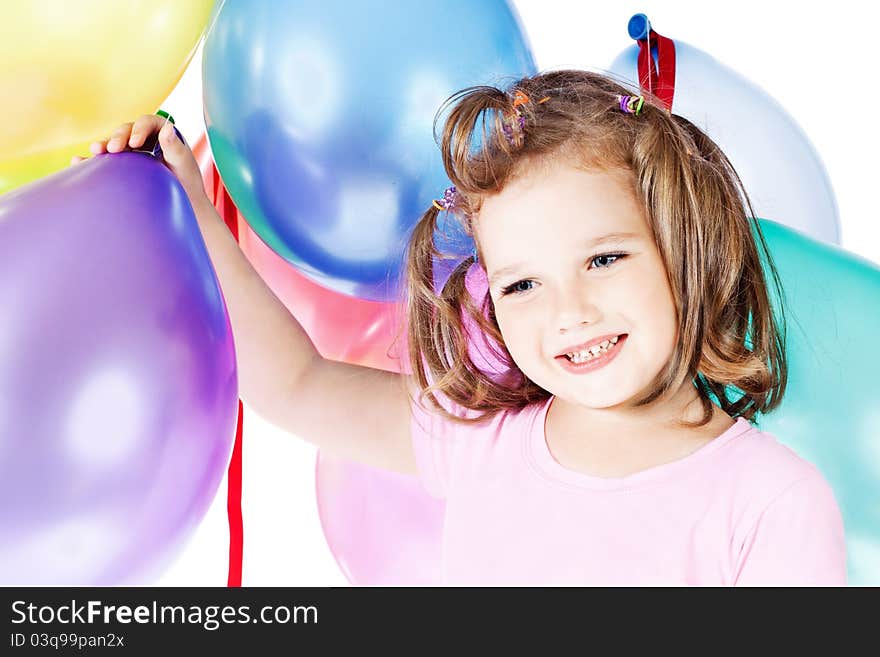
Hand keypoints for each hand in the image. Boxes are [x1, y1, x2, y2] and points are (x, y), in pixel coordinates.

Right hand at [70, 114, 207, 205]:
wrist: (182, 204)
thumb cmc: (187, 182)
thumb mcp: (183, 165)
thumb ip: (175, 147)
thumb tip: (168, 128)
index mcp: (161, 133)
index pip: (148, 123)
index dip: (140, 129)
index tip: (135, 142)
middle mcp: (144, 139)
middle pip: (127, 131)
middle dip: (118, 137)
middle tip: (113, 149)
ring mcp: (130, 152)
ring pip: (114, 143)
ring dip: (103, 145)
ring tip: (96, 152)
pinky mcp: (121, 166)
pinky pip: (104, 161)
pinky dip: (90, 161)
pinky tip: (78, 162)